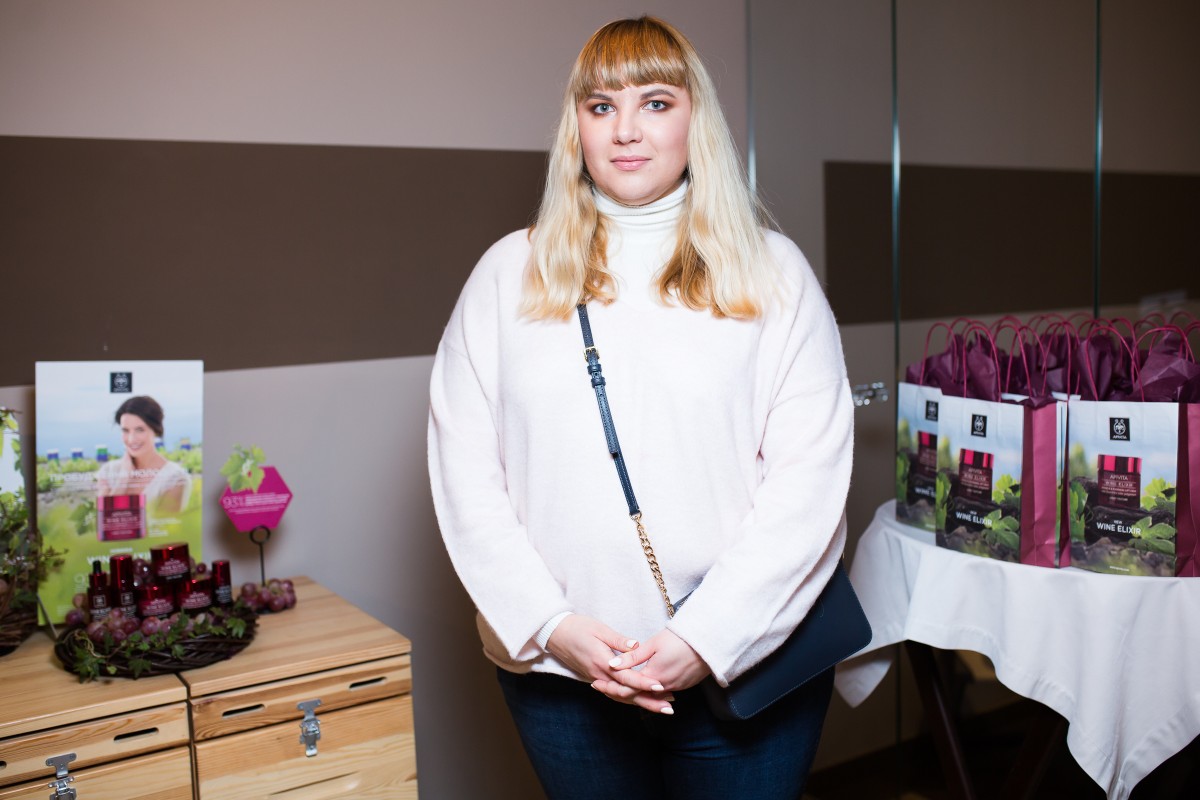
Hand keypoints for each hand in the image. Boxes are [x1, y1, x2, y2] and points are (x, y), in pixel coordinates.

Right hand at [545, 615, 673, 713]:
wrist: (555, 633)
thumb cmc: (578, 627)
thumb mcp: (600, 629)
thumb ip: (618, 640)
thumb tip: (636, 645)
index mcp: (602, 662)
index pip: (627, 677)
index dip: (644, 683)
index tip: (661, 687)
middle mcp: (599, 675)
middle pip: (627, 694)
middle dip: (648, 702)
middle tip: (669, 708)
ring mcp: (596, 679)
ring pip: (621, 697)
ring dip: (641, 704)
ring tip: (661, 708)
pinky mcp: (595, 678)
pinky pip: (614, 693)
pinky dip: (628, 700)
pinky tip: (641, 702)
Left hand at [597, 629, 708, 699]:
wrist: (708, 641)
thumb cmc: (680, 638)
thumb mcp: (653, 644)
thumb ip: (632, 657)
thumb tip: (612, 664)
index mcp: (653, 675)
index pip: (627, 688)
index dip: (610, 687)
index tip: (596, 683)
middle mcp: (664, 686)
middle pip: (636, 696)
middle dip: (618, 693)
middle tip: (601, 688)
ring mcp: (676, 687)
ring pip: (649, 696)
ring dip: (634, 694)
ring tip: (616, 689)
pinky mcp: (684, 685)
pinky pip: (662, 693)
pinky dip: (649, 692)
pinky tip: (642, 687)